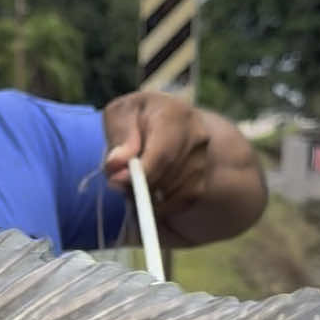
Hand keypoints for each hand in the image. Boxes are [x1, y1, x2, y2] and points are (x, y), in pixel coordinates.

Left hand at [102, 89, 266, 246]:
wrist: (162, 120)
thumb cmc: (136, 116)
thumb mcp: (120, 114)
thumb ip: (119, 136)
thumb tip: (117, 164)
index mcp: (176, 114)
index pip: (164, 153)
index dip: (141, 174)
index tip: (116, 182)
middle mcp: (197, 136)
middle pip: (168, 175)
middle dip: (138, 186)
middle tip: (116, 183)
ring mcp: (203, 160)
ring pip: (172, 192)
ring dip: (147, 195)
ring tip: (131, 181)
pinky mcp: (201, 181)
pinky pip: (179, 203)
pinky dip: (159, 205)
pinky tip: (146, 193)